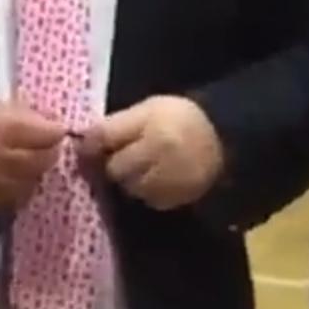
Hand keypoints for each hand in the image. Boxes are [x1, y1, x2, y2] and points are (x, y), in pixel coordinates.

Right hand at [0, 98, 67, 209]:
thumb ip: (11, 113)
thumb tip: (37, 117)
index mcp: (8, 128)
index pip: (50, 133)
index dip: (55, 130)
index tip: (55, 128)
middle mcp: (10, 158)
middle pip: (46, 159)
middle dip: (50, 152)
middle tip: (47, 146)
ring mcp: (1, 183)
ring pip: (34, 181)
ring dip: (36, 172)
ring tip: (31, 163)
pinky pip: (15, 197)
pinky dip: (20, 188)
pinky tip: (14, 180)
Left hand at [81, 96, 224, 209]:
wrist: (224, 137)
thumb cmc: (179, 118)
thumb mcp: (148, 109)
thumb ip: (117, 125)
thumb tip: (83, 142)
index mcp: (150, 122)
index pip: (104, 137)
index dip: (90, 144)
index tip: (86, 148)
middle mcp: (159, 151)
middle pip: (115, 168)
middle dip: (114, 163)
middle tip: (122, 157)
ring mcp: (171, 177)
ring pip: (130, 187)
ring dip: (131, 180)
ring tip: (144, 168)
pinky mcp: (179, 197)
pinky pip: (150, 200)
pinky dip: (149, 193)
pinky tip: (159, 179)